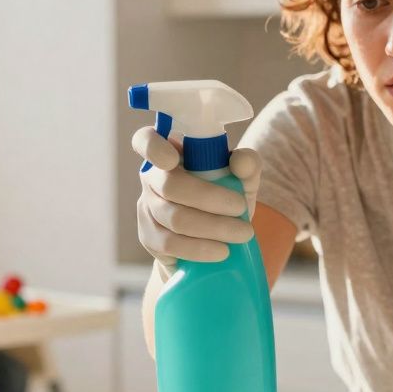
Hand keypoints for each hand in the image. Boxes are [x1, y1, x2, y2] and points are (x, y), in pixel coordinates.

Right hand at [132, 126, 260, 274]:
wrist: (214, 241)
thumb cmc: (225, 200)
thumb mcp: (243, 181)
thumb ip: (247, 165)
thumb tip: (240, 161)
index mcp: (170, 152)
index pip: (145, 140)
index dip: (153, 147)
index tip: (173, 159)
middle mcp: (151, 177)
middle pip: (170, 185)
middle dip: (210, 198)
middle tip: (241, 208)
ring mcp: (147, 208)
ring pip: (174, 217)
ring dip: (213, 227)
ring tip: (242, 234)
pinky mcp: (149, 237)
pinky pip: (170, 244)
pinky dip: (200, 248)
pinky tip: (221, 251)